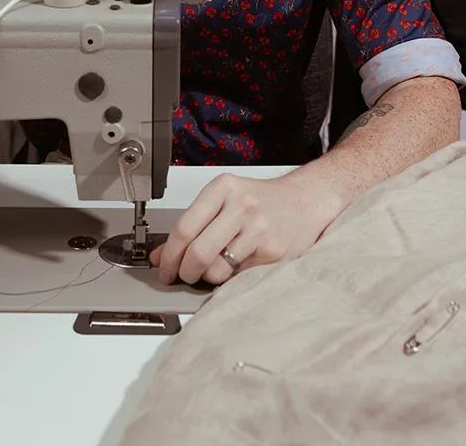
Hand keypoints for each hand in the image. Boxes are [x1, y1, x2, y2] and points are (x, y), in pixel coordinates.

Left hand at [149, 170, 342, 285]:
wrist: (305, 202)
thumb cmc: (261, 201)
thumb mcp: (224, 200)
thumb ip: (193, 224)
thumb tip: (160, 254)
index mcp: (223, 188)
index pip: (184, 227)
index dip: (168, 254)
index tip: (163, 266)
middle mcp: (241, 206)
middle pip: (197, 252)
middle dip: (184, 271)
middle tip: (182, 275)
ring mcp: (258, 229)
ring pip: (216, 269)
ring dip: (207, 277)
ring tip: (212, 268)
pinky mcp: (272, 252)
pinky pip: (238, 276)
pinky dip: (230, 277)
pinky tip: (235, 265)